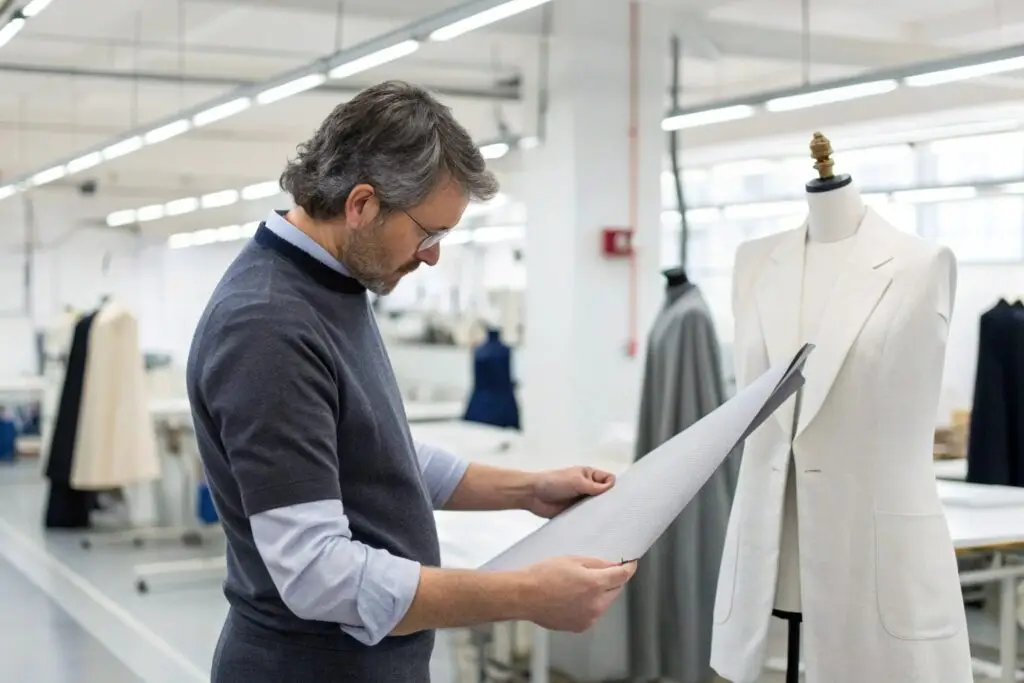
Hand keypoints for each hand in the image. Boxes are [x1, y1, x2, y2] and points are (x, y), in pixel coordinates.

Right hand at [517, 556, 636, 632]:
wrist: (524, 596)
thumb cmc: (543, 576)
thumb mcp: (572, 560)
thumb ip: (597, 563)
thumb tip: (612, 566)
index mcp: (594, 584)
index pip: (622, 576)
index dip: (628, 568)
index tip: (630, 564)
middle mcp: (595, 604)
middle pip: (615, 590)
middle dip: (611, 581)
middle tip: (598, 572)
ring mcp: (588, 618)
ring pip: (604, 603)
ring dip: (599, 594)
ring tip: (578, 585)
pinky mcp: (579, 626)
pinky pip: (592, 613)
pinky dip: (589, 605)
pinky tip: (572, 597)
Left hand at [526, 466, 614, 517]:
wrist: (533, 495)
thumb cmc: (554, 482)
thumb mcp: (576, 481)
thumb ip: (594, 486)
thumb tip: (612, 487)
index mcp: (589, 476)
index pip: (609, 480)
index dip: (613, 487)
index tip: (616, 497)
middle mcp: (588, 488)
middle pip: (605, 496)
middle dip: (609, 502)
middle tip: (614, 513)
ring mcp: (582, 501)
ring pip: (597, 508)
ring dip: (599, 513)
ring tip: (606, 521)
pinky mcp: (575, 513)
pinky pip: (587, 518)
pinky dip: (590, 521)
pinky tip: (595, 527)